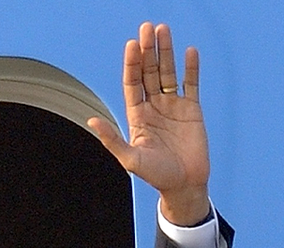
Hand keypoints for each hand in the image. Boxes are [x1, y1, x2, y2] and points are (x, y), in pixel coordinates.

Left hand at [88, 22, 210, 224]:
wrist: (183, 184)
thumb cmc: (155, 175)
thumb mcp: (130, 158)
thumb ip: (111, 139)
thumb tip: (91, 120)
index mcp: (137, 116)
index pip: (132, 83)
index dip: (132, 64)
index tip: (132, 45)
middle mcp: (153, 107)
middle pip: (149, 73)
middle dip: (148, 51)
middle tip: (147, 27)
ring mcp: (173, 106)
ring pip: (168, 73)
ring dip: (166, 52)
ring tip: (163, 31)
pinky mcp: (192, 110)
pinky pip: (191, 84)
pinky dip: (191, 68)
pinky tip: (189, 52)